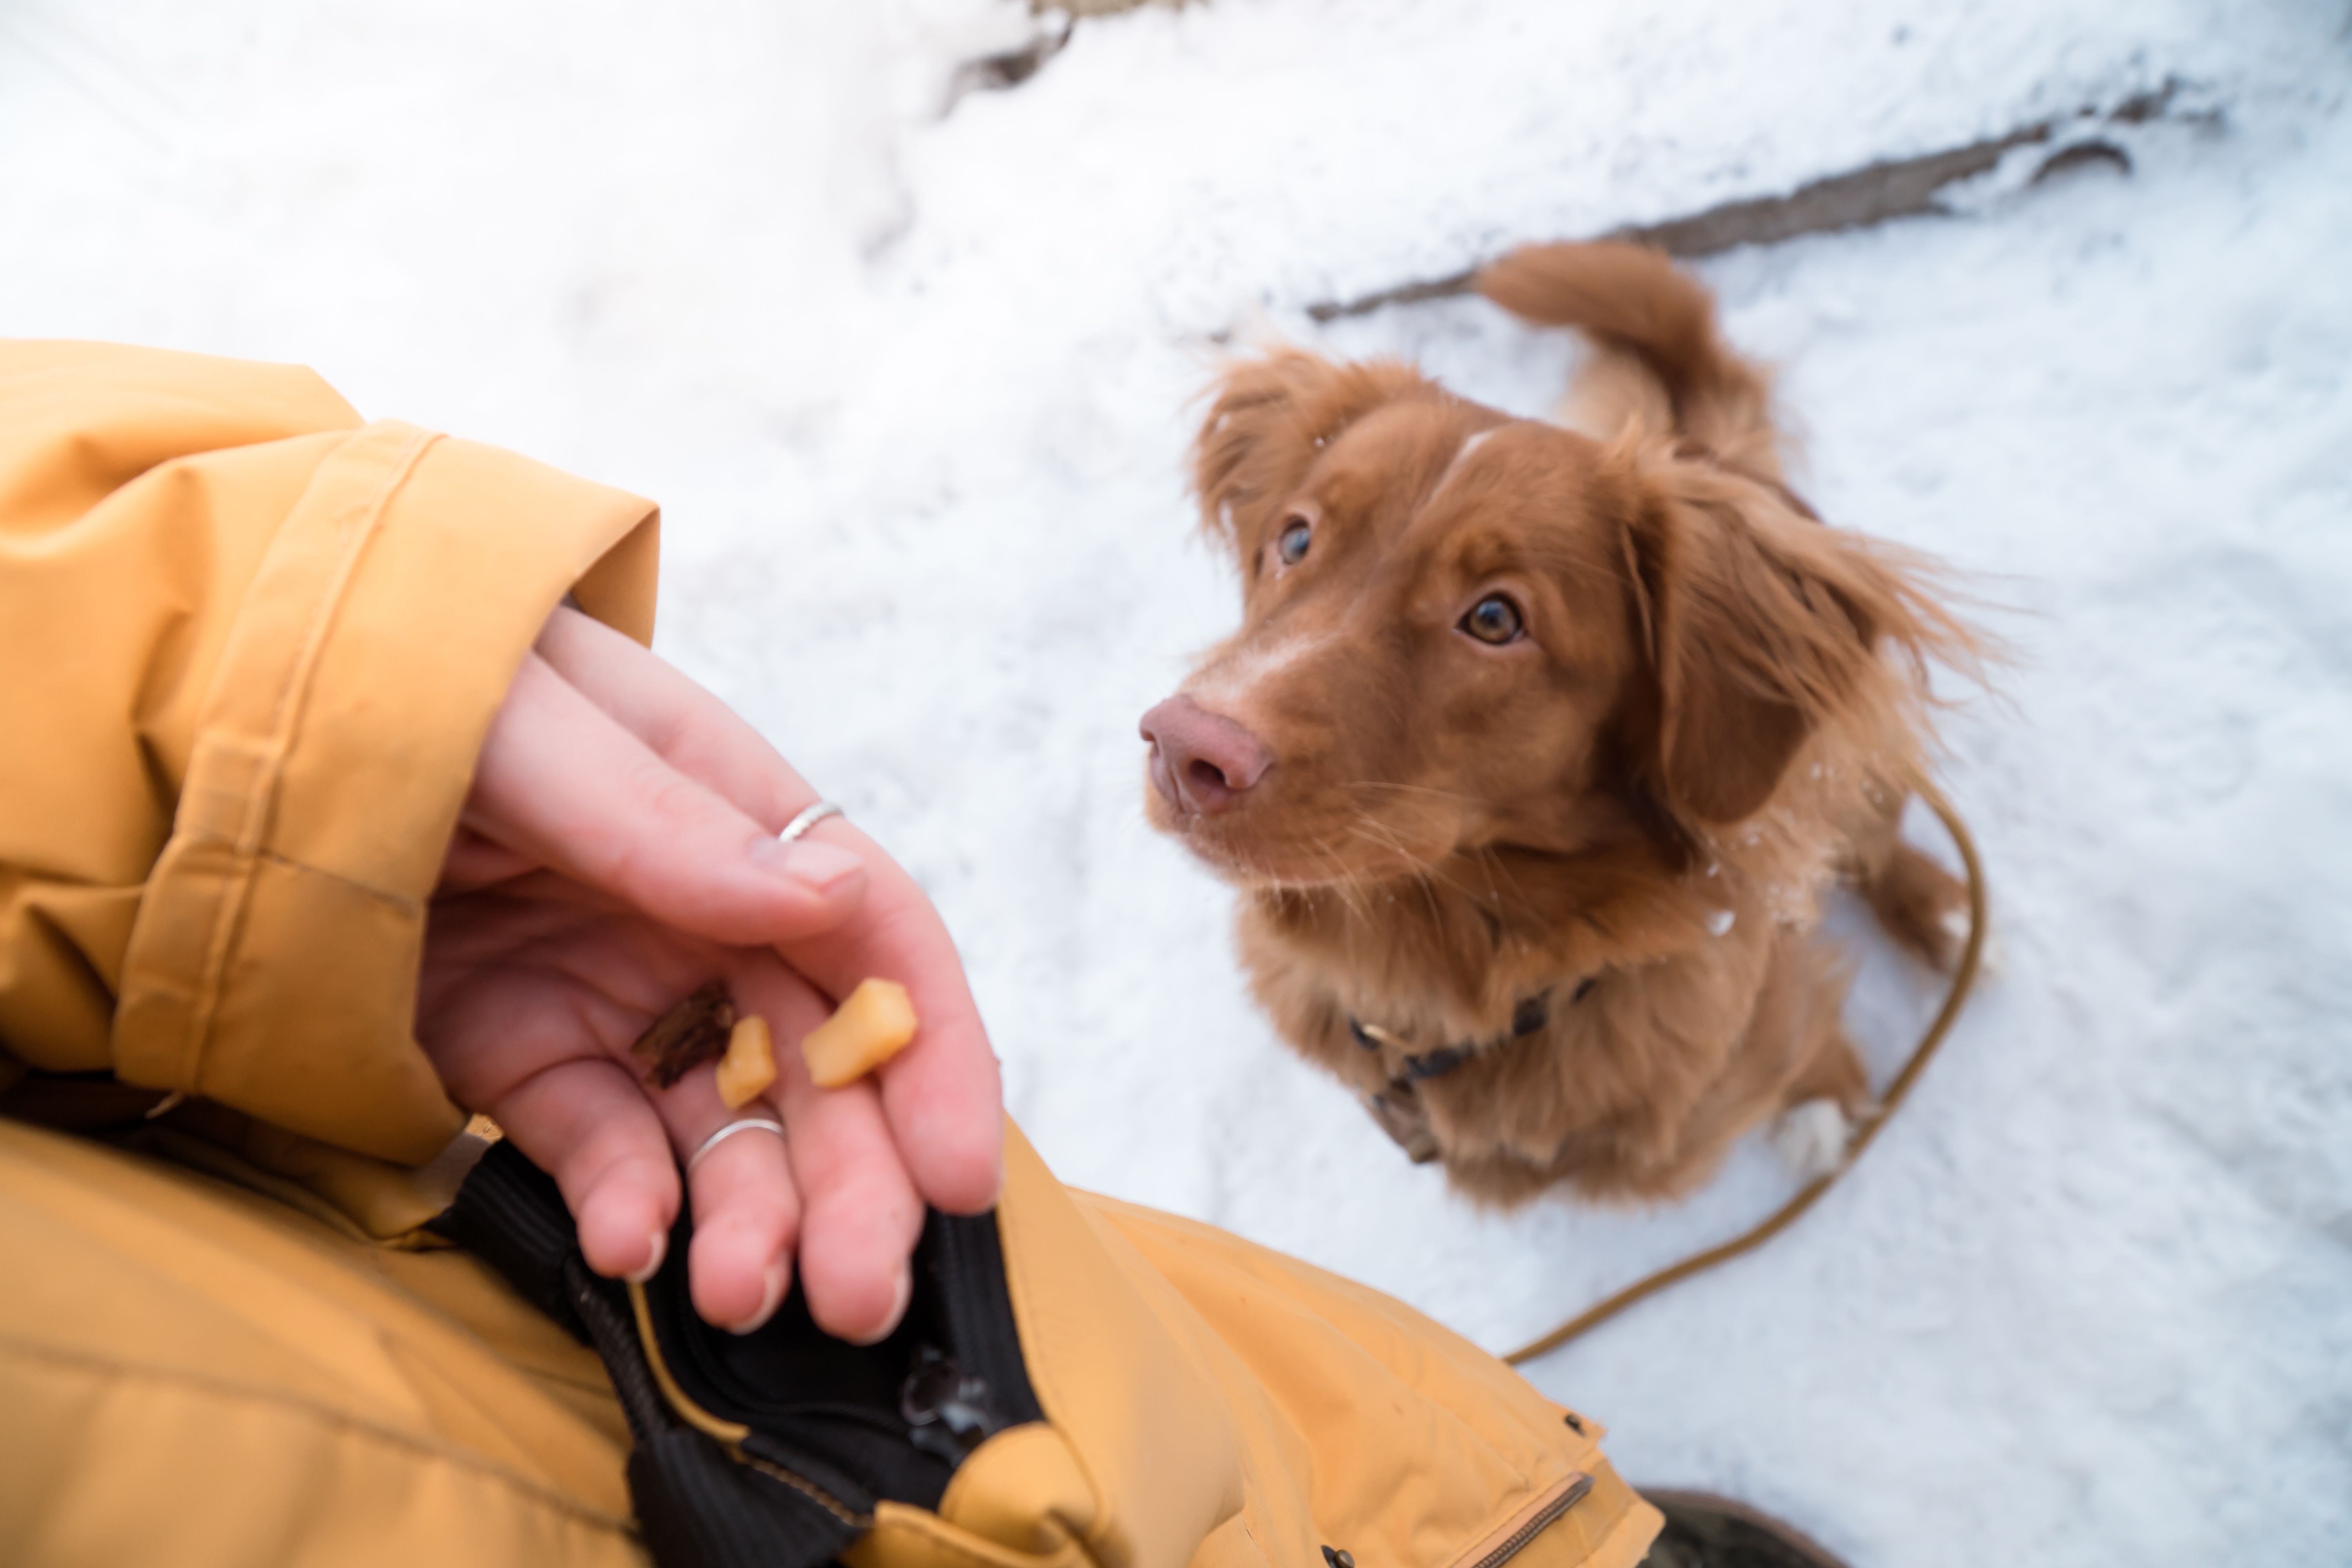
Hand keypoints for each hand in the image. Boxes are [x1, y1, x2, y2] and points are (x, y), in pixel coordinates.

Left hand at [417, 607, 1001, 1342]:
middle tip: (854, 1296)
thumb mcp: (532, 727)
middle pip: (819, 1065)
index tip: (963, 1174)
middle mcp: (699, 914)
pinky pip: (595, 1145)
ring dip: (750, 1217)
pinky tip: (628, 1245)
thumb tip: (820, 892)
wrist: (223, 697)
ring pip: (723, 1127)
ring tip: (738, 1294)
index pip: (876, 940)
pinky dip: (622, 1205)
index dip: (938, 1056)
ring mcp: (611, 990)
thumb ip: (665, 820)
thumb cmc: (396, 669)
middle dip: (854, 1183)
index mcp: (737, 816)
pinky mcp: (519, 1054)